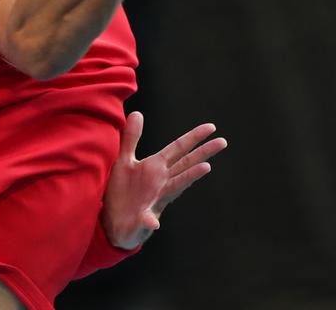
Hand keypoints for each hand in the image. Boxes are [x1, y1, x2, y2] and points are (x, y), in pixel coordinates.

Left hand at [102, 111, 226, 249]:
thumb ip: (131, 138)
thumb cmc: (122, 191)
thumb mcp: (124, 161)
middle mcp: (161, 182)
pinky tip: (154, 222)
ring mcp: (155, 201)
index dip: (193, 137)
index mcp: (155, 167)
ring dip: (189, 177)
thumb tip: (137, 112)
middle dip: (203, 153)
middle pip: (185, 165)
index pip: (178, 149)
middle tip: (223, 141)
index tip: (211, 127)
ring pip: (175, 187)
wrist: (113, 222)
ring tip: (206, 167)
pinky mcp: (143, 220)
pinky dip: (150, 220)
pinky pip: (147, 220)